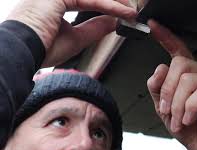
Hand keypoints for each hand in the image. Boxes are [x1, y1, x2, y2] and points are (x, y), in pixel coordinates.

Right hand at [6, 0, 135, 66]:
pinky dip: (110, 6)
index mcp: (56, 2)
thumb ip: (94, 28)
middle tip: (131, 9)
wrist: (22, 54)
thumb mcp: (76, 39)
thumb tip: (111, 22)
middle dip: (114, 1)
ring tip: (132, 11)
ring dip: (116, 2)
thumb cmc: (41, 48)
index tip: (124, 12)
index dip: (108, 4)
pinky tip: (124, 13)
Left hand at [147, 20, 196, 149]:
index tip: (153, 26)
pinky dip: (191, 108)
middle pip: (180, 65)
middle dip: (167, 92)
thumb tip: (158, 70)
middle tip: (167, 112)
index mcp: (191, 76)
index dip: (166, 37)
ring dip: (178, 105)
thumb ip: (158, 89)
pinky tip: (191, 118)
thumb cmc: (190, 130)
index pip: (179, 50)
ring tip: (179, 120)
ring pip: (189, 79)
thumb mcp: (165, 109)